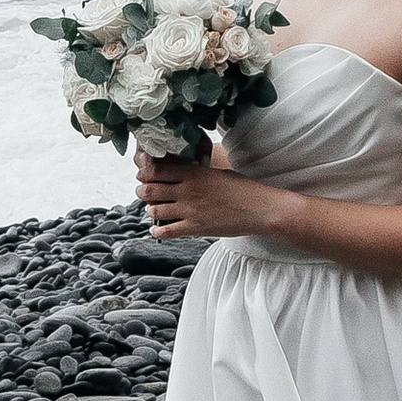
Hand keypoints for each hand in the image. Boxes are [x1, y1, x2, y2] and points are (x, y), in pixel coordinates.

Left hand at [135, 151, 279, 242]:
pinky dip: (157, 230)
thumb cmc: (242, 189)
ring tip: (152, 210)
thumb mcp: (217, 172)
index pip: (158, 170)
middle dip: (143, 191)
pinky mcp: (195, 228)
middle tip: (143, 192)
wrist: (259, 209)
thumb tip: (182, 171)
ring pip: (155, 210)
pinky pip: (167, 231)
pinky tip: (156, 229)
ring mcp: (190, 210)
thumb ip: (197, 172)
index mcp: (194, 173)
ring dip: (150, 210)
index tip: (143, 174)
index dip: (145, 172)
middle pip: (151, 189)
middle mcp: (188, 190)